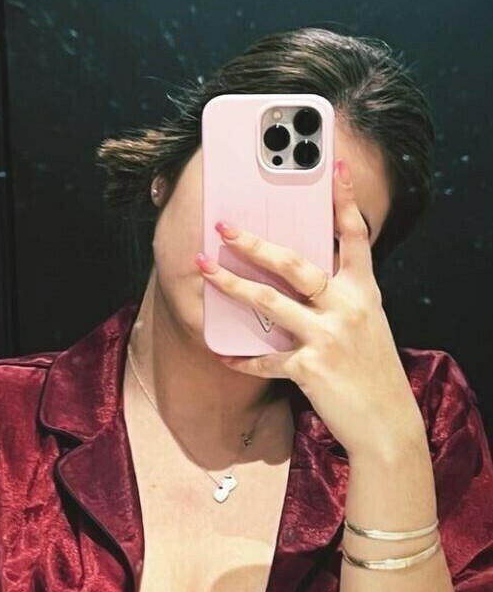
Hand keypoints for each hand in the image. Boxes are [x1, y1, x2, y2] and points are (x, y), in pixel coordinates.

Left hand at [195, 158, 425, 458]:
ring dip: (231, 284)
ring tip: (204, 268)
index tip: (335, 165)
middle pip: (295, 264)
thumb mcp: (366, 324)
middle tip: (224, 226)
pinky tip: (221, 352)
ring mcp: (328, 337)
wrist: (387, 425)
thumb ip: (338, 297)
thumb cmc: (371, 371)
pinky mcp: (311, 369)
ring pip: (270, 302)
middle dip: (255, 242)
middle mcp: (347, 308)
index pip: (354, 236)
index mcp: (364, 292)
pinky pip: (266, 359)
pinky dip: (242, 357)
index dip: (344, 199)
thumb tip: (297, 276)